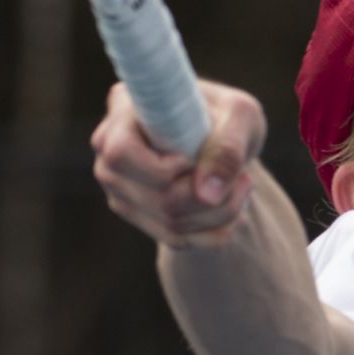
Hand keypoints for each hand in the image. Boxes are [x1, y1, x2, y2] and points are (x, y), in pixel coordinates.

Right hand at [90, 79, 264, 248]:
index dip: (164, 167)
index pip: (121, 154)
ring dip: (220, 213)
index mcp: (123, 115)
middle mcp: (110, 156)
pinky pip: (177, 240)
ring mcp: (120, 191)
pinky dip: (215, 232)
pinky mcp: (139, 216)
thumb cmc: (226, 114)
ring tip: (243, 186)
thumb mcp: (238, 115)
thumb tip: (206, 196)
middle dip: (210, 195)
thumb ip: (227, 148)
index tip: (196, 157)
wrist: (220, 135)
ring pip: (171, 224)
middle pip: (156, 198)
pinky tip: (235, 209)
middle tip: (243, 176)